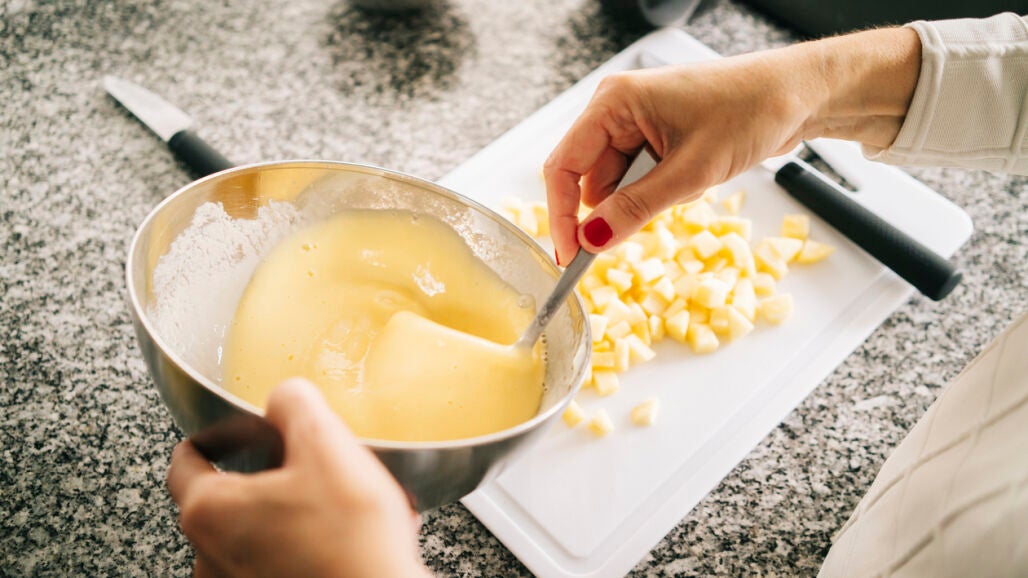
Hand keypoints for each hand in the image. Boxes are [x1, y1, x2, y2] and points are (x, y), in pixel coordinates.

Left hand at [167, 378, 430, 577]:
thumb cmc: (348, 543)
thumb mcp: (327, 446)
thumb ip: (296, 404)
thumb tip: (285, 397)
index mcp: (211, 511)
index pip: (184, 462)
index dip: (212, 437)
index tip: (232, 433)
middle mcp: (211, 559)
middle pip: (229, 500)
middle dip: (272, 479)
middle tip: (311, 467)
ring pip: (261, 536)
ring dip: (296, 517)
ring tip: (346, 508)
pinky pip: (284, 565)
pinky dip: (312, 549)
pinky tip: (356, 540)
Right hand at [544, 28, 919, 263]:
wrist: (800, 95)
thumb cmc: (751, 111)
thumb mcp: (691, 171)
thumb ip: (636, 209)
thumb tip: (592, 240)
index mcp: (614, 102)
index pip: (564, 166)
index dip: (561, 215)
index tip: (569, 256)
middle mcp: (617, 108)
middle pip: (585, 176)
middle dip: (604, 213)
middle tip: (623, 243)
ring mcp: (636, 122)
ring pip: (613, 181)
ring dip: (635, 203)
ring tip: (682, 191)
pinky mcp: (656, 136)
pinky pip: (636, 176)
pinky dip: (653, 194)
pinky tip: (686, 185)